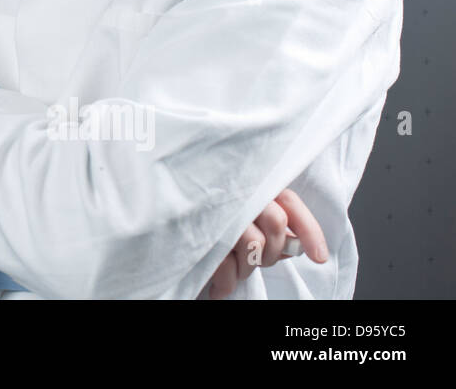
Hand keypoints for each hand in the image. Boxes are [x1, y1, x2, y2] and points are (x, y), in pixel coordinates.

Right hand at [202, 188, 328, 298]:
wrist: (149, 209)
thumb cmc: (199, 205)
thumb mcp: (237, 206)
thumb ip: (268, 217)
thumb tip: (295, 245)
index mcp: (248, 181)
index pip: (289, 202)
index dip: (309, 231)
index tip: (319, 257)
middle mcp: (234, 190)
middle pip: (276, 224)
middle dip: (272, 251)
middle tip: (254, 259)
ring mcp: (215, 211)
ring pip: (255, 245)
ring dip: (247, 266)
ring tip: (232, 268)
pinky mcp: (198, 234)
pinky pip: (224, 265)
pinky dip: (227, 282)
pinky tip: (219, 287)